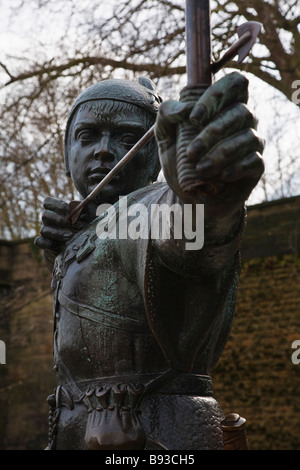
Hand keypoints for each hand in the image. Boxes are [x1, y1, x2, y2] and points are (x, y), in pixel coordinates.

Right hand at [34, 196, 88, 253]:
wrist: (84, 242)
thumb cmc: (85, 224)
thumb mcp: (88, 214)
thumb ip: (84, 208)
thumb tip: (81, 205)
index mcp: (55, 209)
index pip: (48, 202)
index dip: (57, 205)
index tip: (70, 210)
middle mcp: (48, 219)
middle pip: (45, 215)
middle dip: (59, 220)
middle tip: (71, 224)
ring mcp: (46, 231)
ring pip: (44, 230)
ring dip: (57, 233)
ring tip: (71, 236)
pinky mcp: (45, 244)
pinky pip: (39, 242)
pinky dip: (47, 244)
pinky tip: (60, 246)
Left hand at [155, 72, 264, 211]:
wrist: (189, 196)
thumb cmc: (180, 161)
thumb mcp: (165, 137)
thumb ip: (167, 115)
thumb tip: (186, 109)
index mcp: (223, 106)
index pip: (235, 83)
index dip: (218, 94)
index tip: (194, 119)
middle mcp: (243, 120)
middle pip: (241, 111)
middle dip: (213, 133)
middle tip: (190, 153)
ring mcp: (252, 142)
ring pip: (248, 137)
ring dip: (221, 153)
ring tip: (200, 169)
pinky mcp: (257, 165)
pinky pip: (254, 160)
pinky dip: (236, 167)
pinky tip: (220, 176)